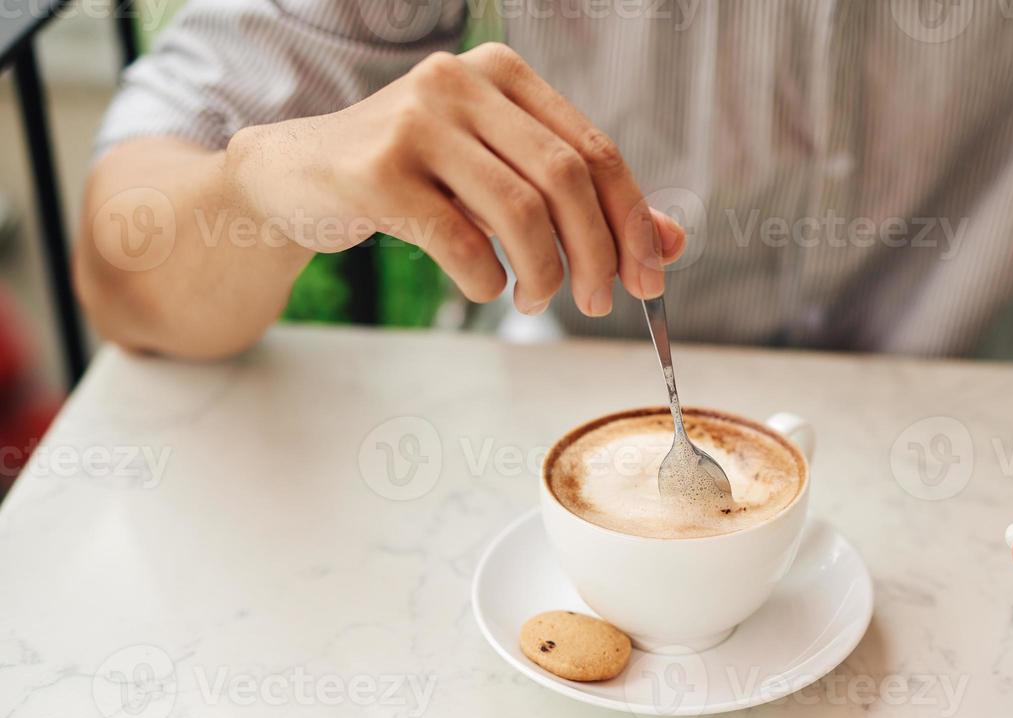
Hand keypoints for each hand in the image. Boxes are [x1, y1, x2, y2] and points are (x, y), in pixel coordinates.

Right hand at [224, 43, 683, 315]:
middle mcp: (459, 83)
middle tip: (600, 302)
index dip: (633, 221)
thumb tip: (671, 243)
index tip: (649, 278)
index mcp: (502, 75)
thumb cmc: (411, 180)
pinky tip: (486, 286)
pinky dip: (486, 278)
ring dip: (545, 273)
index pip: (595, 150)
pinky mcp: (377, 171)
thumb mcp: (500, 180)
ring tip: (539, 300)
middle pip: (567, 178)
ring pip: (521, 211)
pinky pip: (461, 240)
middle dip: (599, 253)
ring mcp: (415, 122)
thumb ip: (583, 205)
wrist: (294, 178)